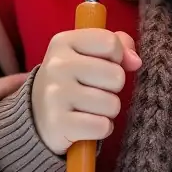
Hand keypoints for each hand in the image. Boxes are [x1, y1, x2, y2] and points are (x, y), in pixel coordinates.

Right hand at [31, 26, 141, 155]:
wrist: (36, 116)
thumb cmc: (71, 80)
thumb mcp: (87, 54)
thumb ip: (116, 45)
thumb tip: (135, 61)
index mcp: (63, 42)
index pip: (110, 42)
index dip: (117, 57)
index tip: (104, 65)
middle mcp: (57, 65)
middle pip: (116, 75)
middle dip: (113, 88)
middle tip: (95, 90)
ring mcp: (55, 94)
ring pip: (112, 104)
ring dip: (108, 111)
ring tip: (90, 108)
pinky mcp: (58, 124)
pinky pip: (102, 126)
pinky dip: (101, 129)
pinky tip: (87, 124)